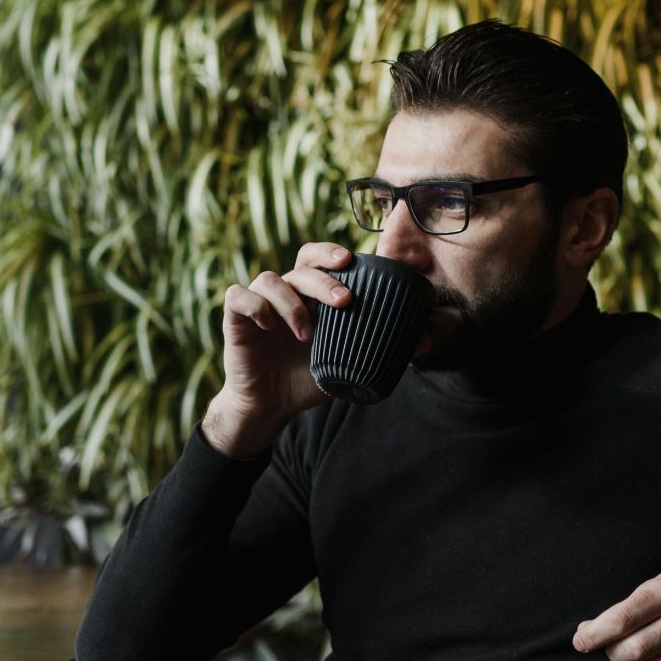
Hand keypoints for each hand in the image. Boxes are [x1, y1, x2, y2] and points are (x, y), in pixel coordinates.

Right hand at [207, 242, 400, 456]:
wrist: (271, 408)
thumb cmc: (309, 382)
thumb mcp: (349, 364)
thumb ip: (382, 348)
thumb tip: (425, 338)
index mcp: (311, 297)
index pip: (320, 258)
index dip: (332, 252)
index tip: (352, 261)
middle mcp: (285, 294)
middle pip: (301, 264)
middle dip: (325, 278)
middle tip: (345, 301)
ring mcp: (259, 305)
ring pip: (270, 278)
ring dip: (291, 302)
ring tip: (306, 334)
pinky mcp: (236, 319)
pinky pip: (238, 296)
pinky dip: (255, 306)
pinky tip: (269, 327)